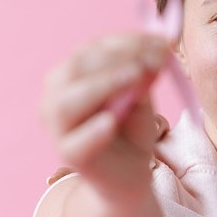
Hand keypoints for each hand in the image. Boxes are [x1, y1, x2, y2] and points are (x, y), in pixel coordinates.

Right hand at [40, 32, 170, 194]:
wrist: (130, 175)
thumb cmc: (131, 130)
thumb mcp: (142, 97)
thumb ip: (144, 76)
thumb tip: (157, 50)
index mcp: (71, 76)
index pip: (91, 49)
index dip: (125, 41)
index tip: (160, 40)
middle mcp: (56, 97)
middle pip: (76, 68)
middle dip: (117, 58)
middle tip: (152, 58)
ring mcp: (58, 128)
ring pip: (66, 103)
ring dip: (101, 85)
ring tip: (135, 77)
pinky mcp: (69, 156)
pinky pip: (75, 142)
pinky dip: (92, 130)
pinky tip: (111, 122)